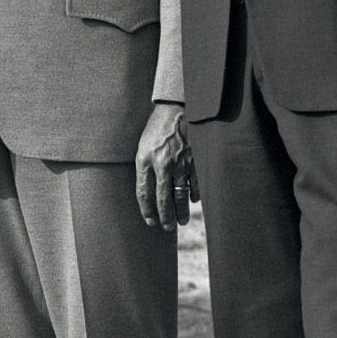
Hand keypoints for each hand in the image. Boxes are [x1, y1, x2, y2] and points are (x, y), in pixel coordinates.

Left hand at [135, 103, 197, 230]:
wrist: (175, 109)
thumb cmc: (156, 128)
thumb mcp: (142, 146)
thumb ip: (144, 168)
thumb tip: (149, 191)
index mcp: (145, 159)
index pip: (144, 192)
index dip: (146, 209)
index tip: (150, 220)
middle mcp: (162, 164)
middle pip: (163, 198)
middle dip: (165, 216)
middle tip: (166, 228)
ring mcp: (180, 163)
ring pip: (180, 194)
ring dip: (181, 211)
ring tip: (180, 222)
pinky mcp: (194, 160)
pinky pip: (194, 183)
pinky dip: (194, 194)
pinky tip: (193, 200)